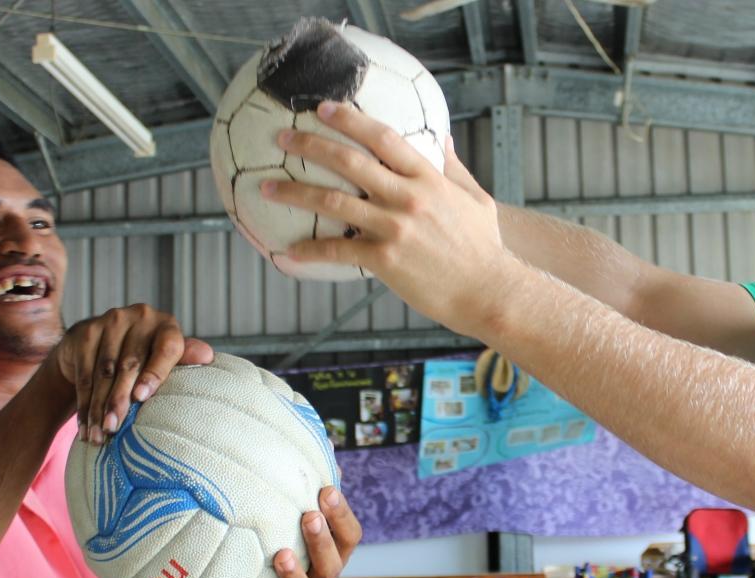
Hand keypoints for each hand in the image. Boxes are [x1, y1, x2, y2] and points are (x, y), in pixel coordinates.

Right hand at [49, 303, 213, 442]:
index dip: (155, 373)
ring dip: (99, 407)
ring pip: (103, 372)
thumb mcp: (166, 357)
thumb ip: (184, 358)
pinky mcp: (85, 332)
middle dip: (119, 401)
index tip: (141, 398)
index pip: (166, 348)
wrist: (101, 343)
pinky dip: (84, 402)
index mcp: (165, 324)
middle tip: (114, 428)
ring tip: (98, 434)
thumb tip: (207, 356)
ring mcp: (109, 321)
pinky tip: (85, 425)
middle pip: (129, 364)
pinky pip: (84, 373)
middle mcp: (139, 317)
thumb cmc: (144, 356)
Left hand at [231, 486, 362, 577]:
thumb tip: (324, 445)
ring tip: (281, 555)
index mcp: (331, 555)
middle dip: (321, 541)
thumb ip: (310, 490)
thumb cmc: (283, 552)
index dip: (341, 515)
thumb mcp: (296, 524)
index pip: (348, 536)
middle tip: (310, 516)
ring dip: (294, 575)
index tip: (327, 490)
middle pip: (331, 565)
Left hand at [263, 100, 525, 336]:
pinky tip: (286, 252)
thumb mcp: (476, 199)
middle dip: (310, 144)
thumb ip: (454, 167)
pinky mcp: (386, 260)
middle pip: (349, 161)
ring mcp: (395, 228)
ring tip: (266, 187)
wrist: (488, 292)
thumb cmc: (483, 247)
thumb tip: (443, 136)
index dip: (350, 119)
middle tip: (282, 137)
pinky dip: (309, 250)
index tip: (323, 108)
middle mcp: (408, 198)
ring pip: (333, 201)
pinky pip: (337, 250)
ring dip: (294, 192)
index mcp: (429, 179)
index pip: (384, 137)